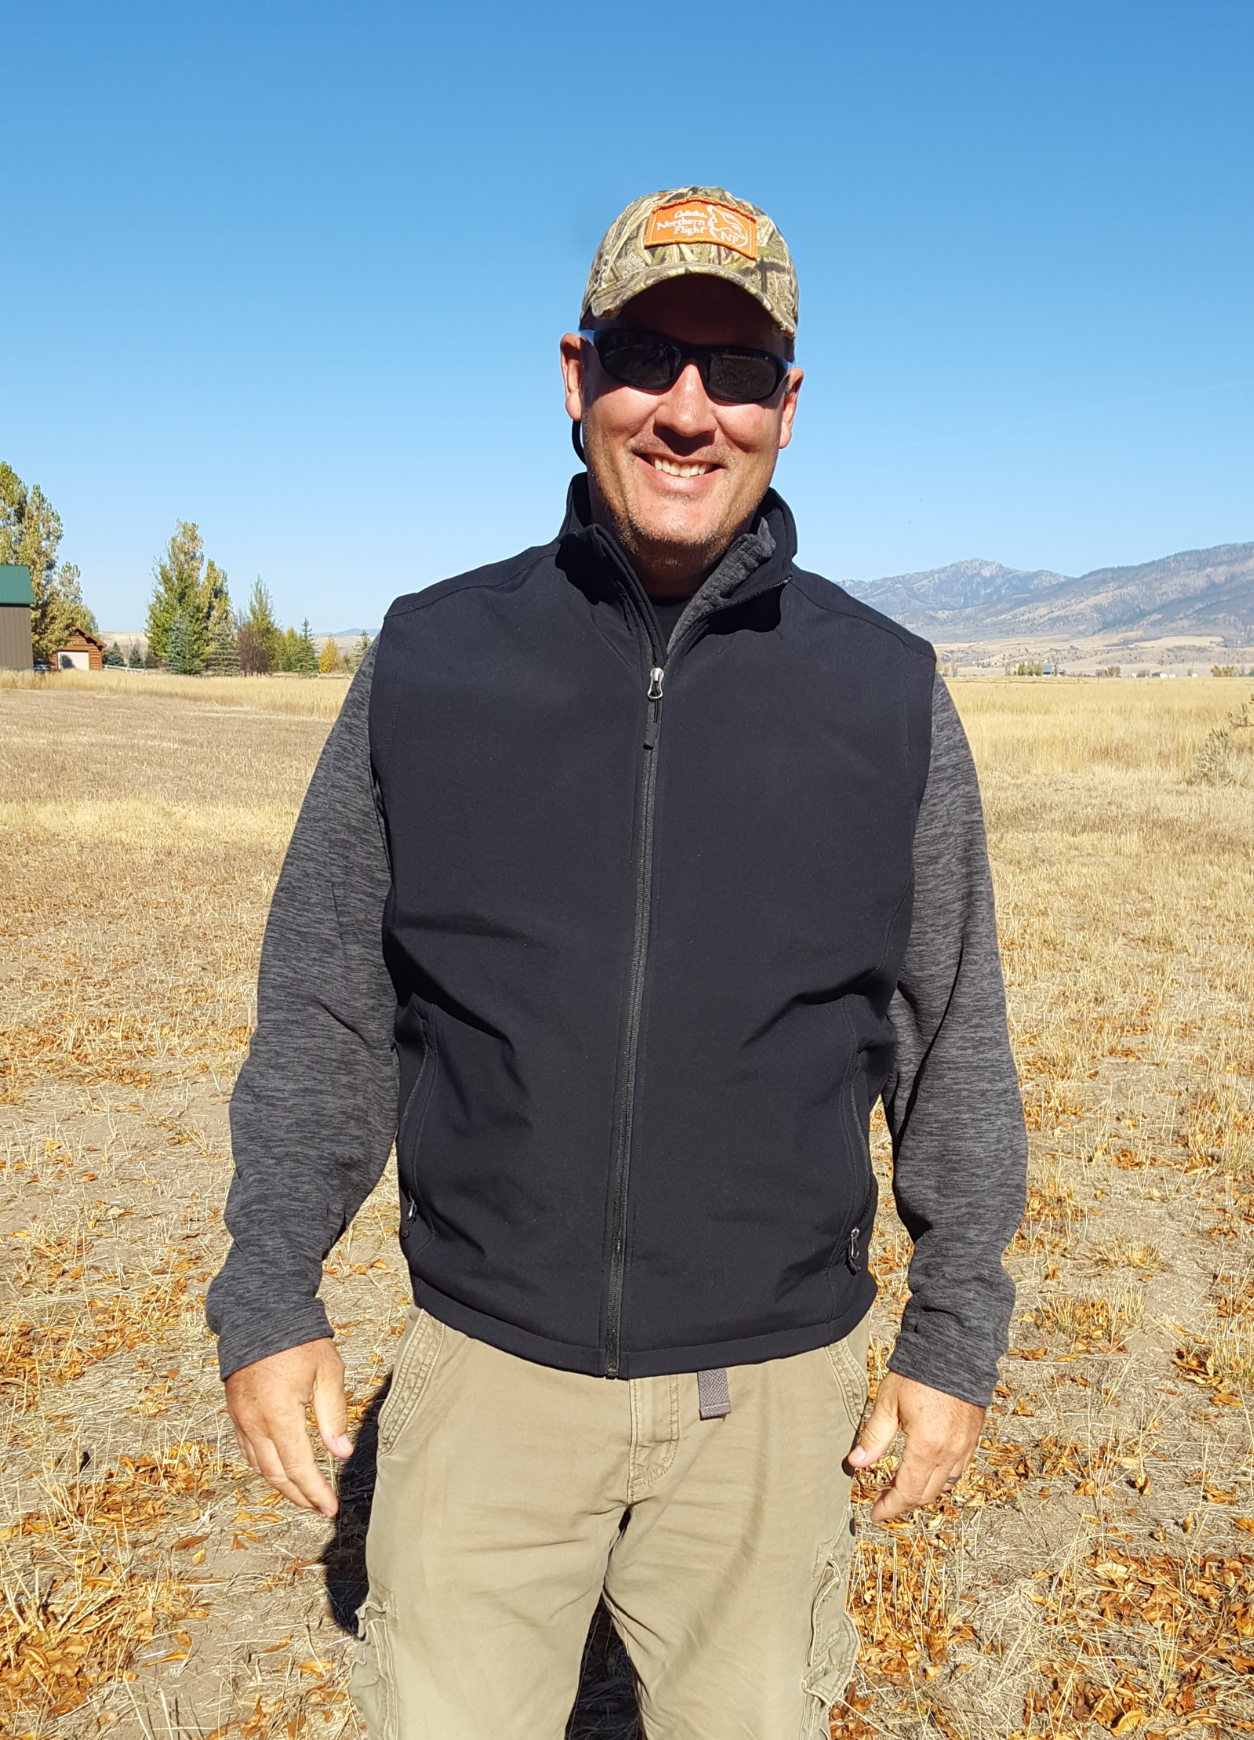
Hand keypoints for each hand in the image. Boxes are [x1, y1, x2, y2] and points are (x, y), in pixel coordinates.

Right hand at [224, 1338, 351, 1515]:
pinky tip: (280, 1469)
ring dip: (282, 1485)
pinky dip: (266, 1467)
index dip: (315, 1492)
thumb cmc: (298, 1341)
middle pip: (276, 1474)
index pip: (299, 1467)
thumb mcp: (328, 1372)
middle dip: (299, 1496)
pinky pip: (249, 1451)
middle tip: (319, 1507)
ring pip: (259, 1466)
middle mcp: (255, 1422)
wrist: (260, 1315)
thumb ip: (334, 1415)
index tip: (329, 1507)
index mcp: (279, 1414)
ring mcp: (241, 1419)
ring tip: (303, 1494)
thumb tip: (340, 1453)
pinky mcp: (236, 1413)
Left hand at [847, 1371, 983, 1522]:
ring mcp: (965, 1446)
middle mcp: (950, 1452)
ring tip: (901, 1487)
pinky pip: (958, 1469)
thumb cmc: (920, 1372)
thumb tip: (857, 1463)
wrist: (954, 1349)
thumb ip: (874, 1437)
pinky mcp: (973, 1437)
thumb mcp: (888, 1403)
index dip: (890, 1507)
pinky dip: (941, 1477)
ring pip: (945, 1485)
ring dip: (923, 1491)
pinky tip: (925, 1469)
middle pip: (927, 1494)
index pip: (907, 1492)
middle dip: (904, 1502)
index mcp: (926, 1447)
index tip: (875, 1514)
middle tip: (883, 1501)